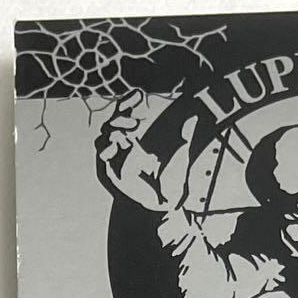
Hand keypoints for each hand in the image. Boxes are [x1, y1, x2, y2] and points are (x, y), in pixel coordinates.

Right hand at [95, 89, 197, 210]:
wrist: (166, 204)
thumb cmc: (172, 180)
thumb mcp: (180, 154)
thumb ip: (184, 134)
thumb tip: (194, 117)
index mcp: (135, 137)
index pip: (126, 113)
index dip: (129, 101)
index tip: (139, 94)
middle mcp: (121, 145)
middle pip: (112, 121)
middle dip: (122, 117)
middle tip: (137, 122)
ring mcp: (114, 158)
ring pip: (104, 135)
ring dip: (115, 130)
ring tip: (131, 133)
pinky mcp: (110, 172)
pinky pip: (104, 155)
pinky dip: (109, 148)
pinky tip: (119, 144)